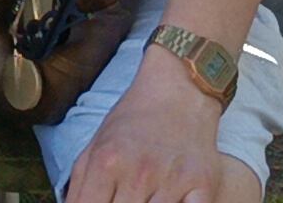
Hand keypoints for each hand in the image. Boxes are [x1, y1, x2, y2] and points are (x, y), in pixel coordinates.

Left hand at [61, 59, 231, 202]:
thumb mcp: (95, 146)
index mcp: (107, 162)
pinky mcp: (203, 184)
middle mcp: (140, 172)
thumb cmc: (134, 120)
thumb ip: (79, 187)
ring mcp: (173, 180)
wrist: (179, 91)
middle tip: (125, 197)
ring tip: (144, 196)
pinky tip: (171, 199)